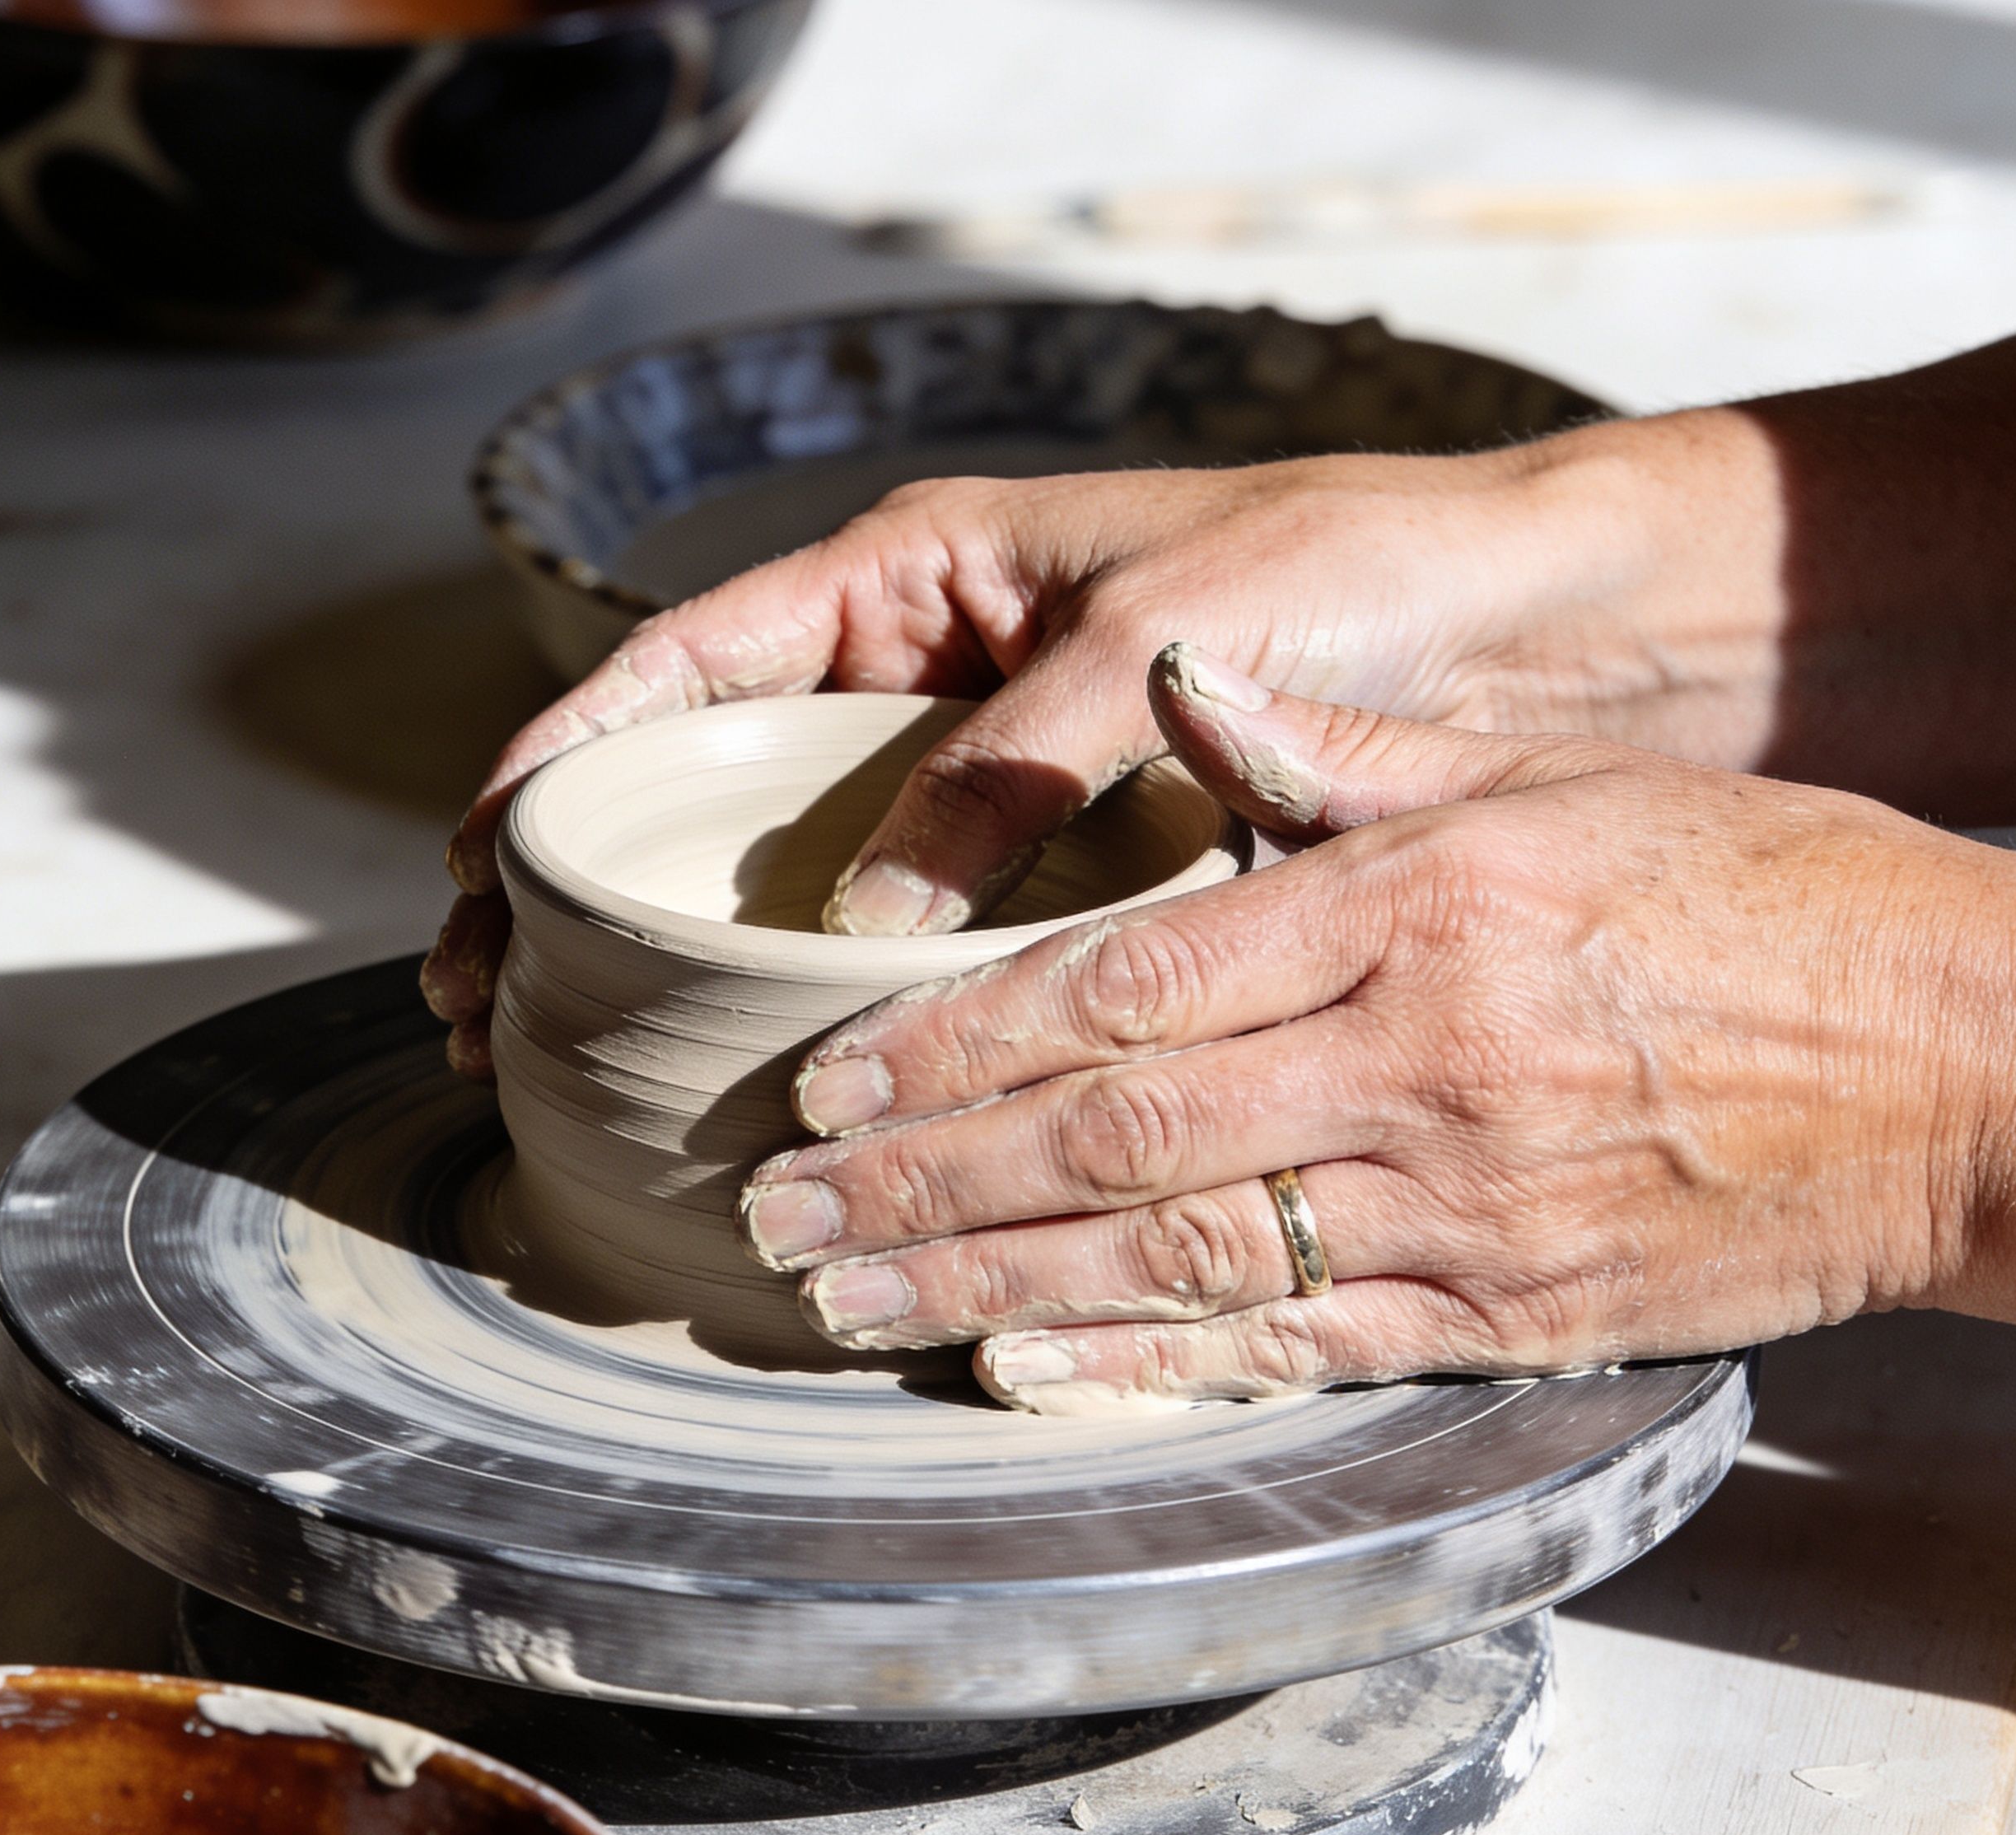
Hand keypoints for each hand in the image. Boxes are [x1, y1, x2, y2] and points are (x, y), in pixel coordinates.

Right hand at [424, 425, 1790, 1074]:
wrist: (1543, 623)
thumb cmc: (1357, 572)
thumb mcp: (1161, 642)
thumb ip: (1007, 768)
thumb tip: (865, 925)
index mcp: (917, 572)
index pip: (686, 661)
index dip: (563, 756)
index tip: (474, 855)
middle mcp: (923, 673)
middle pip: (697, 781)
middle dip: (575, 881)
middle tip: (472, 994)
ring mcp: (977, 776)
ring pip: (778, 871)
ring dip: (672, 957)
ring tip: (567, 1057)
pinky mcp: (1048, 866)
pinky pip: (901, 937)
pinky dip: (825, 1002)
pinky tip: (771, 1081)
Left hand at [738, 644, 2015, 1412]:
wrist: (1984, 1067)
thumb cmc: (1778, 895)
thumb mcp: (1559, 781)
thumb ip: (1348, 752)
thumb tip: (1188, 685)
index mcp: (1415, 908)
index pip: (1126, 980)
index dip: (954, 1036)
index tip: (829, 1069)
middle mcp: (1418, 1064)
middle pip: (1109, 1134)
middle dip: (920, 1178)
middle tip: (777, 1207)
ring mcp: (1463, 1206)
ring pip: (1173, 1257)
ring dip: (986, 1286)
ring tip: (845, 1301)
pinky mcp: (1513, 1313)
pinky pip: (1297, 1349)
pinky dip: (1147, 1369)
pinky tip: (1025, 1373)